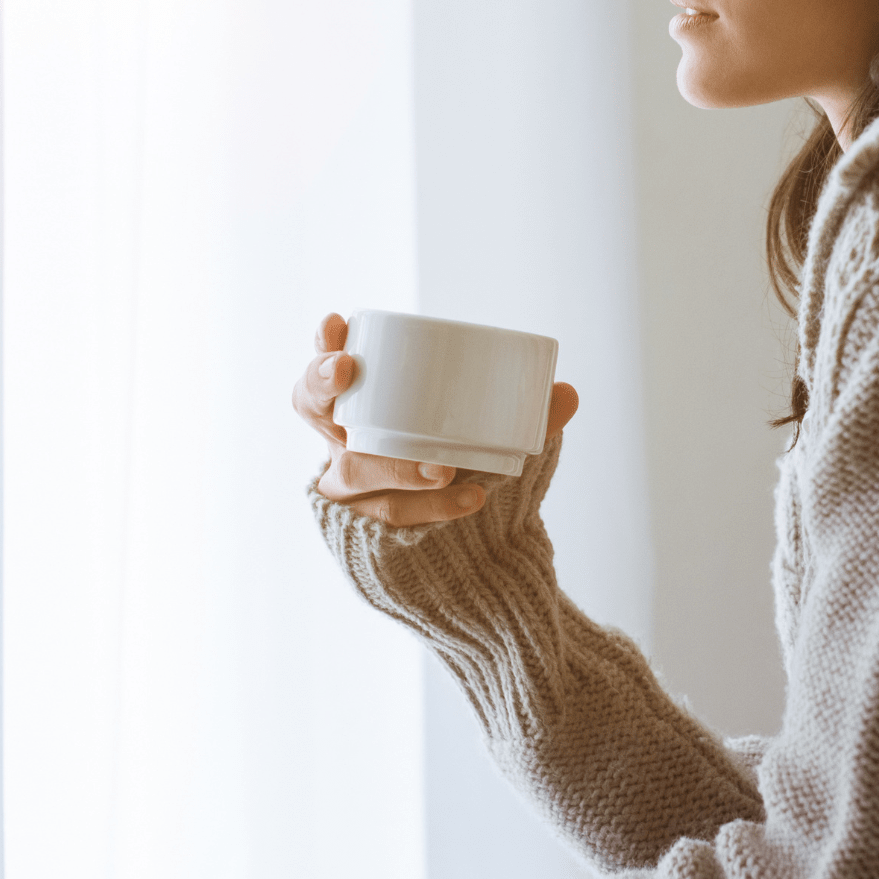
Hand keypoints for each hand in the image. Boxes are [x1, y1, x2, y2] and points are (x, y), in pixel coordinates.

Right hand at [294, 311, 579, 526]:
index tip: (334, 322)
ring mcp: (349, 491)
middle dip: (322, 384)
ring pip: (354, 471)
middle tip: (348, 370)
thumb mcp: (493, 438)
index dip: (321, 347)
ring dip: (399, 465)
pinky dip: (432, 509)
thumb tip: (567, 392)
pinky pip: (390, 517)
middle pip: (311, 409)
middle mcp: (344, 444)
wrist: (468, 556)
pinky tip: (469, 500)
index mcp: (362, 408)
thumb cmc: (467, 472)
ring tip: (444, 468)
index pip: (324, 371)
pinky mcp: (364, 532)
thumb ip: (528, 417)